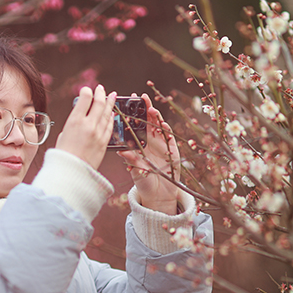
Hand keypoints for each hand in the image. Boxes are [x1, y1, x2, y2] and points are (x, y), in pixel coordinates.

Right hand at [55, 85, 115, 170]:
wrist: (71, 172)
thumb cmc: (63, 154)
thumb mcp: (63, 134)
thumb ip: (73, 124)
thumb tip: (80, 119)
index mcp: (75, 121)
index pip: (85, 99)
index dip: (87, 91)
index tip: (87, 90)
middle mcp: (88, 125)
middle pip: (99, 104)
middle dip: (101, 94)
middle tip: (102, 89)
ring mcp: (98, 134)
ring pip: (107, 114)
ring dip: (110, 103)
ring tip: (112, 96)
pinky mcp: (104, 143)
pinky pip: (110, 127)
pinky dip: (111, 118)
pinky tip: (112, 114)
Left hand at [118, 93, 181, 213]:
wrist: (158, 195)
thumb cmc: (144, 181)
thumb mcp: (135, 169)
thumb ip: (130, 159)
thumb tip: (120, 150)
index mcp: (140, 143)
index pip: (136, 124)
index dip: (133, 113)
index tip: (128, 102)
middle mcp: (151, 141)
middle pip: (148, 121)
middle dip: (146, 108)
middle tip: (141, 97)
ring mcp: (162, 145)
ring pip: (159, 126)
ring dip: (156, 117)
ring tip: (151, 109)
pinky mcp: (173, 151)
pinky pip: (169, 138)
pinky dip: (166, 131)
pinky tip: (163, 125)